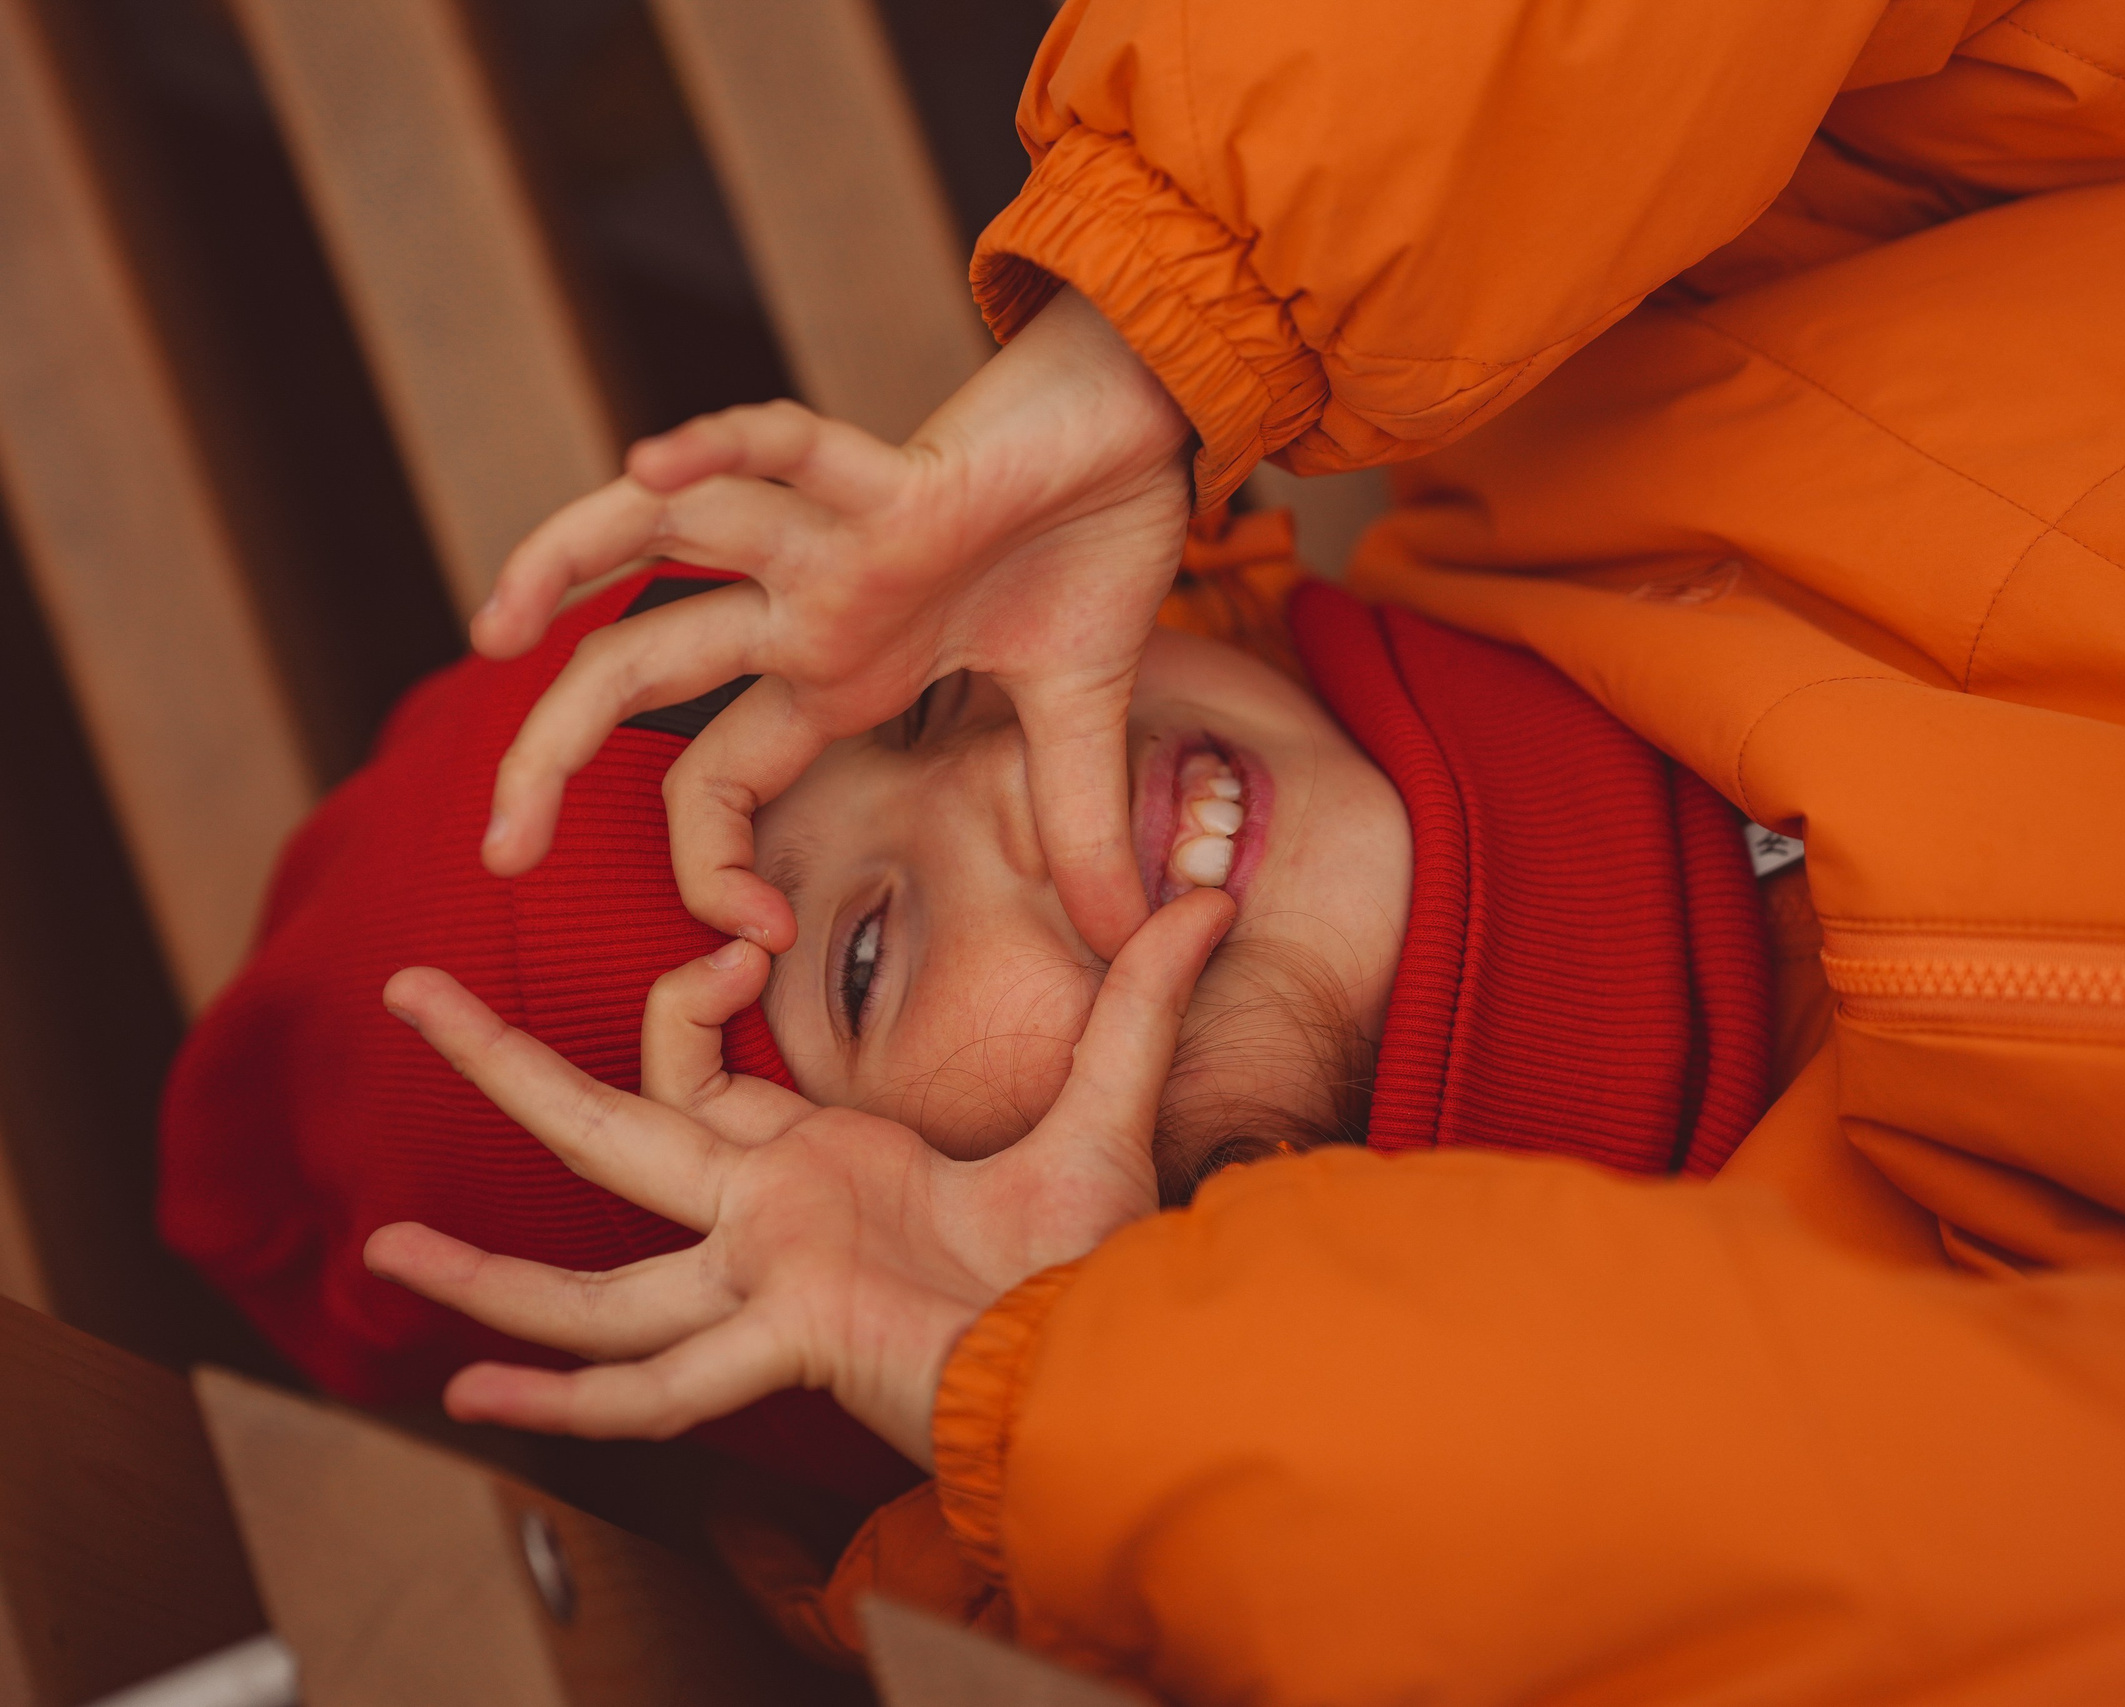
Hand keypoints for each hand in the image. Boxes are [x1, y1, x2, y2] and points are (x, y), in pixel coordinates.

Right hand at [363, 889, 1236, 1465]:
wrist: (1116, 1354)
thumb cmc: (1093, 1254)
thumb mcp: (1104, 1103)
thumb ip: (1139, 998)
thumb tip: (1210, 893)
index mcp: (814, 1163)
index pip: (690, 1070)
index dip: (682, 996)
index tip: (730, 942)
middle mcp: (765, 1220)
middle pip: (605, 1132)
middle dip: (504, 1066)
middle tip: (410, 993)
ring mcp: (764, 1284)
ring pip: (599, 1280)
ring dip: (491, 1272)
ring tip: (381, 1253)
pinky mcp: (787, 1339)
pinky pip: (656, 1382)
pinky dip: (568, 1393)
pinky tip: (472, 1392)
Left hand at [476, 289, 1195, 957]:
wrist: (1138, 433)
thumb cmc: (1091, 551)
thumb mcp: (1080, 717)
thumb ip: (1076, 825)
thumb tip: (1129, 932)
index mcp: (838, 674)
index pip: (719, 780)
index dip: (712, 865)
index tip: (750, 942)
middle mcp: (809, 610)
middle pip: (638, 674)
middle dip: (549, 754)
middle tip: (492, 855)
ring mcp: (836, 541)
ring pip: (665, 534)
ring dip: (565, 561)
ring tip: (493, 624)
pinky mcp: (892, 478)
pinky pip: (791, 447)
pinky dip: (726, 444)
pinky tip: (650, 458)